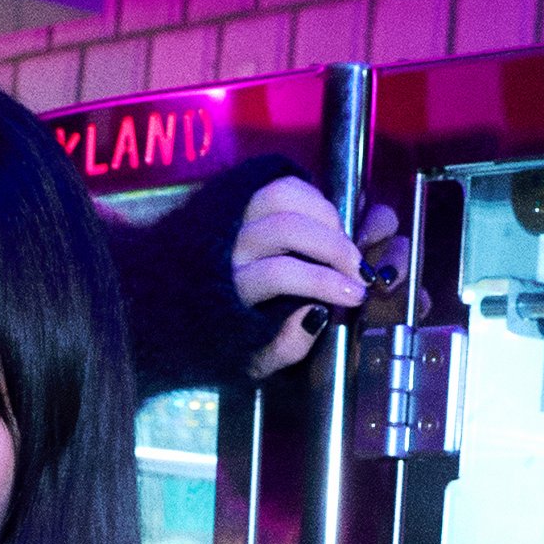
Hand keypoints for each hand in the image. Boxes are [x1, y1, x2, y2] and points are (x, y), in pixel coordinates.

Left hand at [235, 178, 406, 375]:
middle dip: (333, 247)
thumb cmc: (229, 335)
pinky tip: (326, 221)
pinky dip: (311, 196)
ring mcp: (230, 216)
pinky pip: (279, 185)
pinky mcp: (235, 198)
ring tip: (343, 240)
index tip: (357, 295)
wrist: (184, 306)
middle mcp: (226, 246)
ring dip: (324, 215)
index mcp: (229, 290)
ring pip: (283, 197)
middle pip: (286, 229)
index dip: (325, 282)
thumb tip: (319, 313)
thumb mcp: (255, 359)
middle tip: (359, 269)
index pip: (281, 274)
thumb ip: (287, 345)